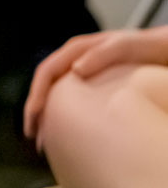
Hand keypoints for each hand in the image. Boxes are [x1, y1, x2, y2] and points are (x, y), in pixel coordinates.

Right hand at [24, 26, 167, 143]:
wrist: (163, 49)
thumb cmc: (145, 47)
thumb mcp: (124, 47)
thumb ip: (100, 54)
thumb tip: (75, 70)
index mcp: (75, 51)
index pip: (45, 73)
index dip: (36, 95)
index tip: (33, 117)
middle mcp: (74, 61)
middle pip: (46, 87)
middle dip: (37, 112)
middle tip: (35, 136)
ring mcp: (82, 73)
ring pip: (57, 96)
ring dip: (48, 117)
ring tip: (48, 141)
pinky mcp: (93, 84)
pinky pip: (71, 101)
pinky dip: (64, 116)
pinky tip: (67, 131)